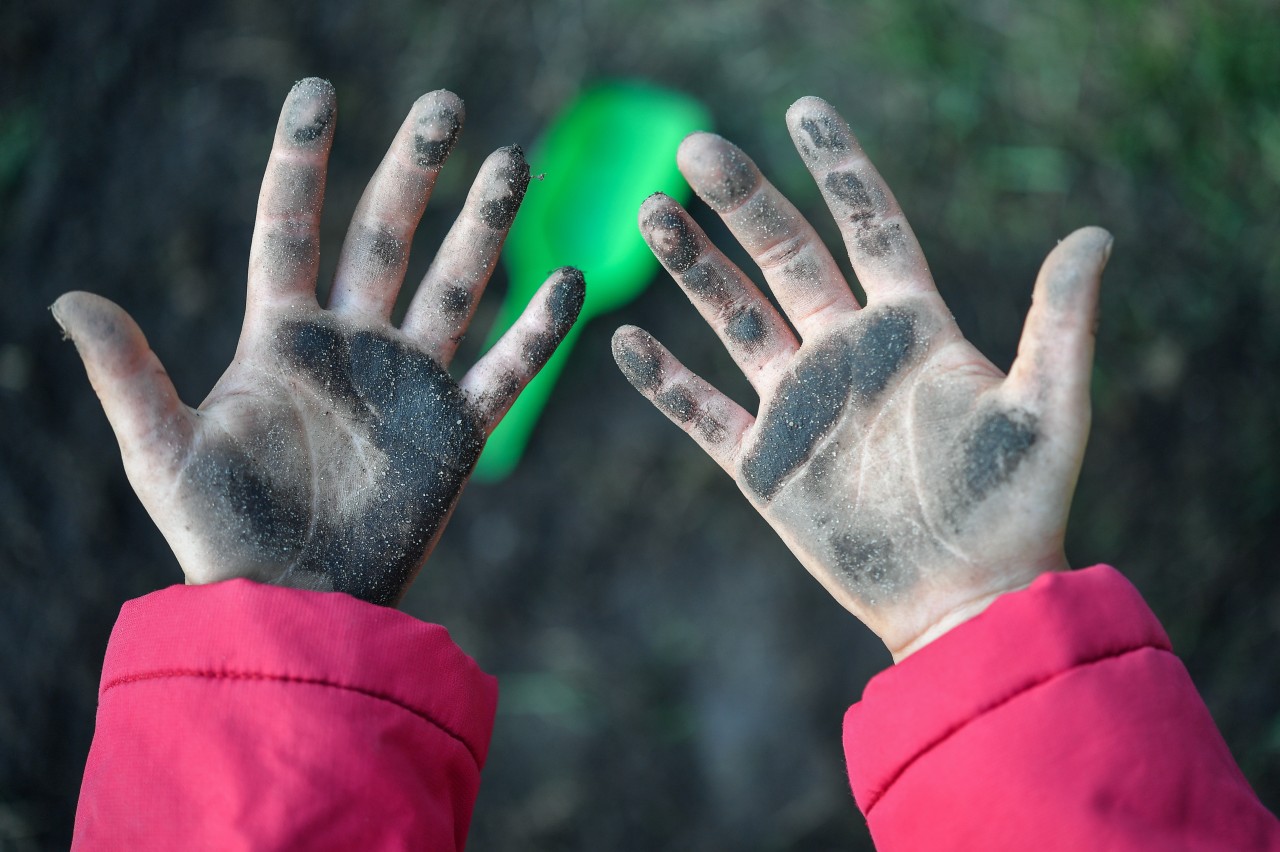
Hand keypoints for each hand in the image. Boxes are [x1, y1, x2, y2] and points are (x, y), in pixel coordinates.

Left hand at [53, 78, 583, 605]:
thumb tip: (69, 297)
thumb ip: (126, 375)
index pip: (290, 226)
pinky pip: (507, 369)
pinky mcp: (457, 429)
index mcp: (280, 337)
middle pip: (385, 235)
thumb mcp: (161, 453)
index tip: (320, 93)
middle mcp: (351, 344)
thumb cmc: (219, 537)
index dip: (302, 160)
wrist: (297, 607)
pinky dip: (537, 329)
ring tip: (515, 161)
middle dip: (415, 169)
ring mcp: (409, 381)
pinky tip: (568, 281)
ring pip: (456, 284)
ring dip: (486, 225)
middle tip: (446, 106)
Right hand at [613, 97, 1110, 658]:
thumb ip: (1060, 323)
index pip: (869, 227)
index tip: (804, 112)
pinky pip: (703, 412)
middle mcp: (847, 353)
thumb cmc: (1015, 507)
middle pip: (785, 258)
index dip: (838, 169)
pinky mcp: (764, 464)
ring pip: (736, 320)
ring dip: (696, 270)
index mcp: (911, 329)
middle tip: (696, 148)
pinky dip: (666, 382)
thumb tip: (1097, 235)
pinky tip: (628, 343)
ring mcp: (800, 405)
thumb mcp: (1047, 409)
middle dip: (742, 202)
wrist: (964, 599)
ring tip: (653, 213)